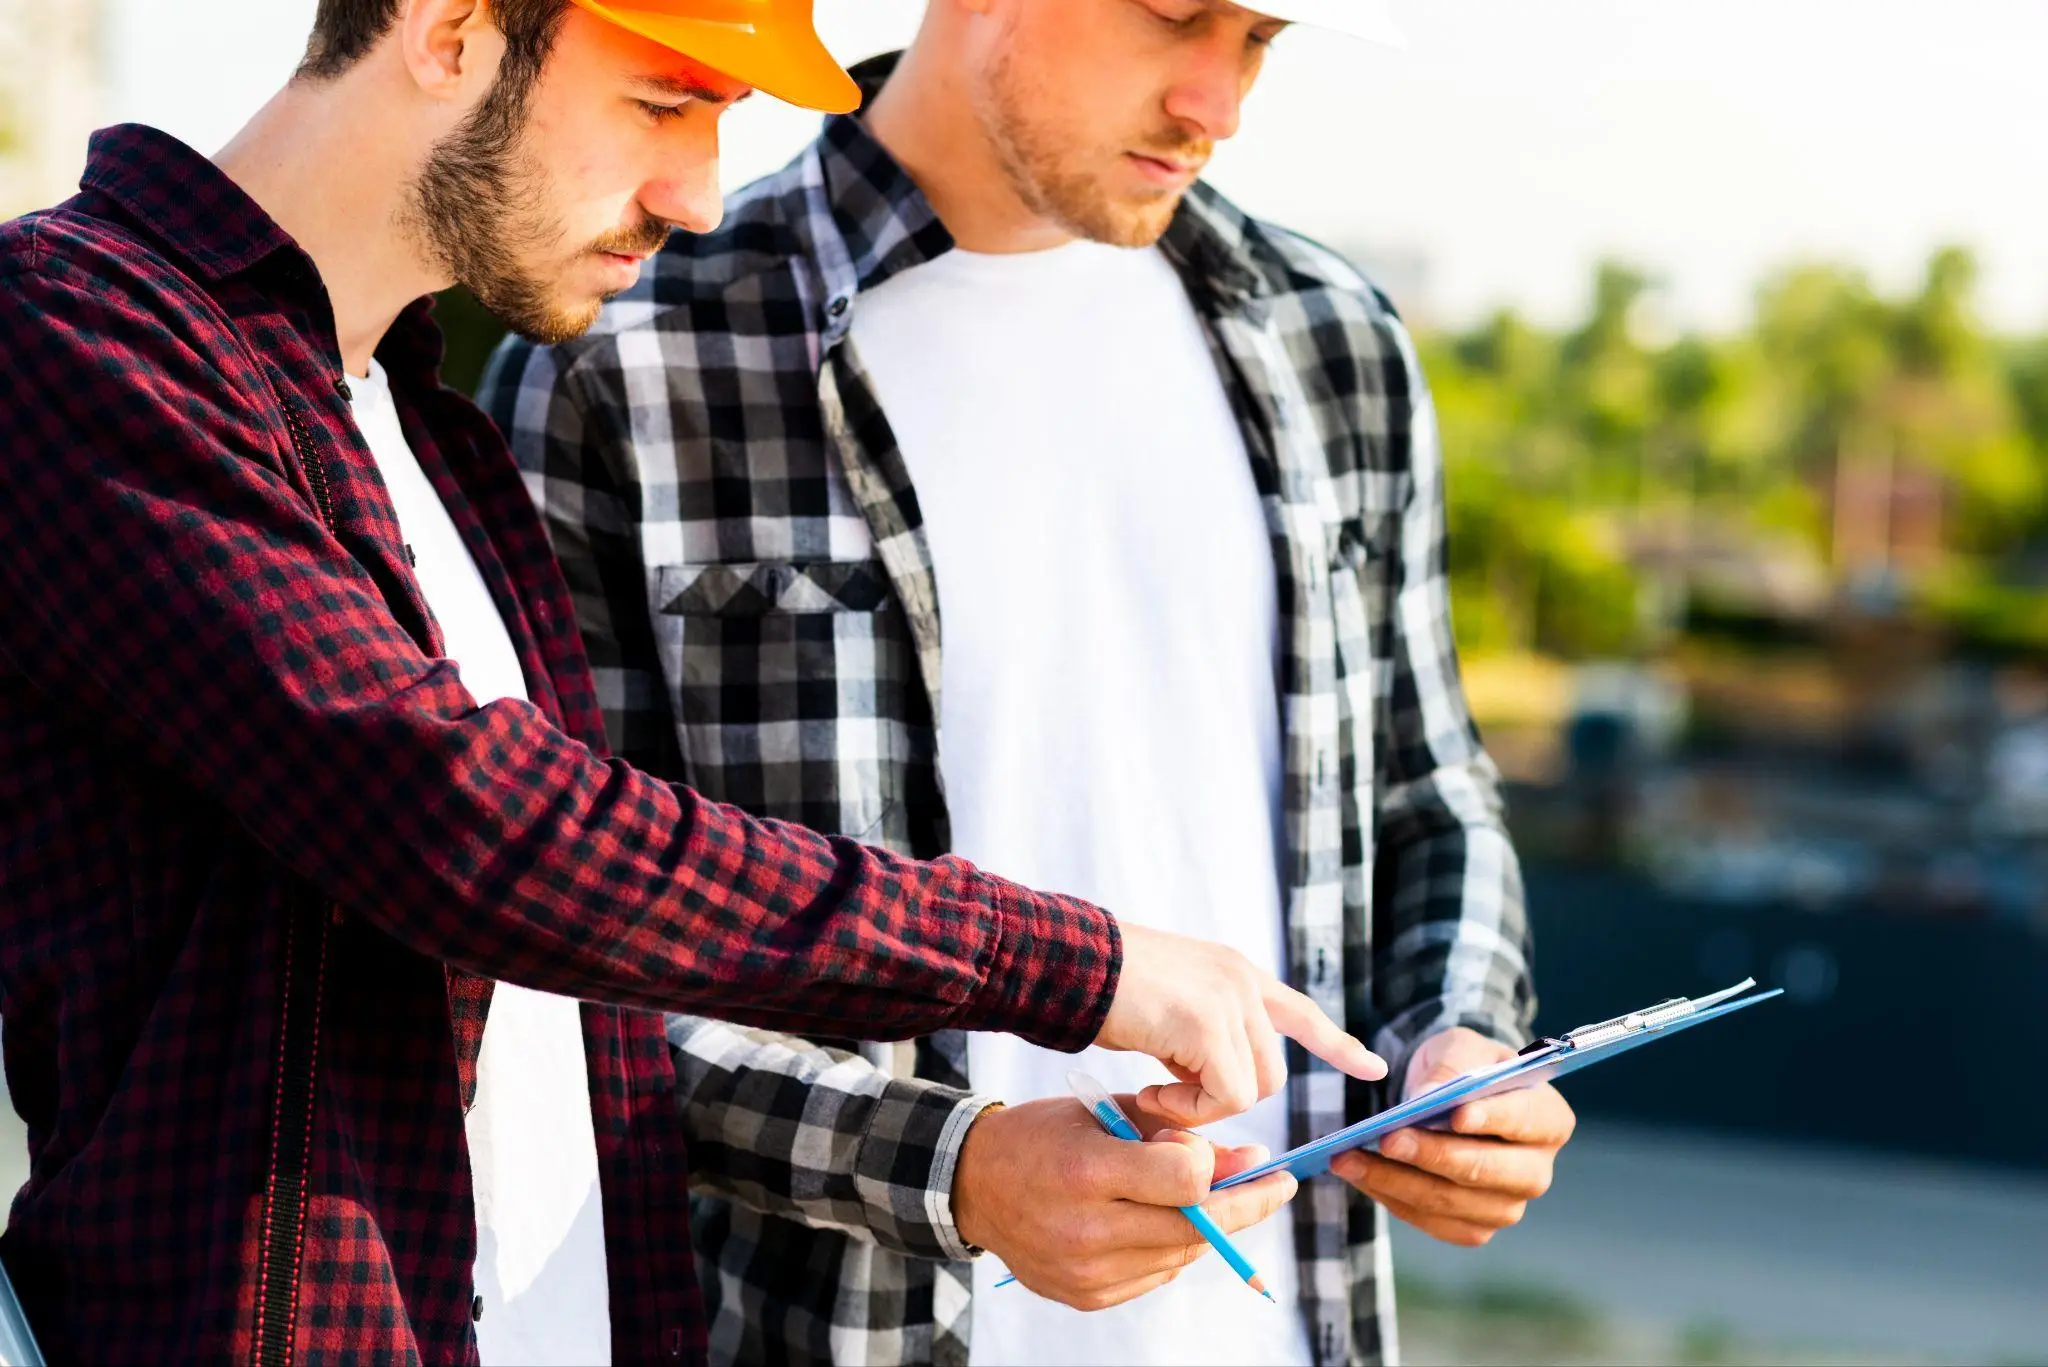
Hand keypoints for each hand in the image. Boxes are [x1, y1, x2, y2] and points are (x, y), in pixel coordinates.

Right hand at [952, 1094, 1298, 1310]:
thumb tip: (1248, 1159)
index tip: (1238, 1152)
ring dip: (1210, 1226)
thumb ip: (1175, 1132)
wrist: (973, 1185)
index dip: (1216, 1165)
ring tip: (1222, 1198)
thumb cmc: (1044, 1135)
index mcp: (1087, 1171)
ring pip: (1182, 1254)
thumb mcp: (1106, 1111)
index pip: (1187, 1181)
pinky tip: (1167, 1222)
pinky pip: (1156, 1275)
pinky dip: (1172, 1248)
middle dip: (1245, 1203)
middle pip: (1195, 1226)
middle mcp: (1086, 1229)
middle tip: (1279, 1184)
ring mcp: (1086, 1272)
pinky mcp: (1086, 1297)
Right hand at [1096, 924, 1385, 1126]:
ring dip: (1202, 1106)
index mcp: (1233, 971)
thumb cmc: (1098, 989)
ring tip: (1152, 1092)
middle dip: (1227, 1099)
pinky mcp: (1208, 1024)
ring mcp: (1229, 999)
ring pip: (1253, 1089)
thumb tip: (1210, 1082)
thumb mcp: (1166, 1007)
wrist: (1066, 961)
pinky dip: (1189, 1109)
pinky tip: (1149, 1091)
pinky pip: (1225, 1096)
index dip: (1336, 1044)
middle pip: (1272, 1072)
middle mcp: (1241, 980)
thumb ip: (1199, 1036)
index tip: (1373, 1068)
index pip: (1301, 1011)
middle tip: (1165, 1098)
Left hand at [1333, 1027, 1574, 1245]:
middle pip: (1485, 1170)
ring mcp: (1506, 1206)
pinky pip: (1431, 1220)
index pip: (1523, 1120)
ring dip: (1396, 1181)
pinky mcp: (1474, 1227)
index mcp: (1549, 1119)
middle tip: (1386, 1138)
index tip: (1455, 1114)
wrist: (1451, 1100)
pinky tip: (1361, 1175)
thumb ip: (1448, 1068)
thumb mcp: (1459, 1048)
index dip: (1490, 1118)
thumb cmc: (1464, 1068)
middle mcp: (1536, 1171)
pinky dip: (1392, 1198)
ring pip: (1450, 1201)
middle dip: (1431, 1155)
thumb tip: (1423, 1101)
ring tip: (1349, 1157)